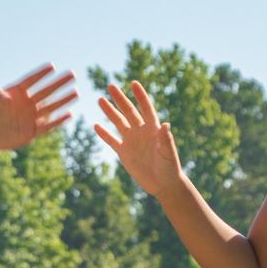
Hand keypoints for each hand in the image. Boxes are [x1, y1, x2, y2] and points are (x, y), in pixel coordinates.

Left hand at [0, 64, 76, 156]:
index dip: (40, 74)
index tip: (52, 66)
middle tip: (73, 74)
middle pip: (45, 91)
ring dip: (63, 100)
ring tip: (76, 92)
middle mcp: (25, 103)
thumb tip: (8, 97)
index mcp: (15, 92)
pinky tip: (68, 114)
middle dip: (58, 83)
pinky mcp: (30, 132)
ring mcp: (28, 117)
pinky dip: (57, 121)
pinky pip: (46, 126)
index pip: (31, 80)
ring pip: (50, 107)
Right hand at [95, 81, 187, 199]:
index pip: (146, 108)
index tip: (134, 83)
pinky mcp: (124, 153)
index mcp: (153, 129)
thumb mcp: (168, 153)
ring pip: (118, 122)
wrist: (163, 184)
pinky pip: (112, 140)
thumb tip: (166, 124)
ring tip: (100, 99)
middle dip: (120, 99)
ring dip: (109, 111)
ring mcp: (131, 141)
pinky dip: (104, 134)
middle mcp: (141, 131)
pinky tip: (96, 125)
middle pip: (128, 111)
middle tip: (110, 86)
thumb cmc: (170, 168)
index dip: (140, 96)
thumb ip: (166, 139)